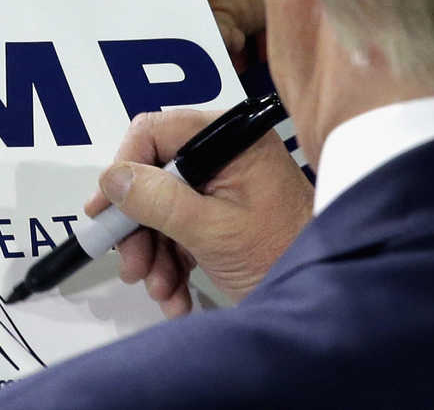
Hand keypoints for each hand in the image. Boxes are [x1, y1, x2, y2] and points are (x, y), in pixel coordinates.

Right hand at [85, 108, 312, 317]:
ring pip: (160, 209)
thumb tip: (112, 178)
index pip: (154, 133)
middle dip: (138, 226)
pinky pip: (178, 230)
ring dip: (152, 253)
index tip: (105, 210)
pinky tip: (173, 294)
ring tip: (161, 289)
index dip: (123, 169)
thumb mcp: (212, 230)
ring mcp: (221, 187)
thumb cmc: (283, 255)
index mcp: (229, 140)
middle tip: (131, 265)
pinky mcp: (220, 216)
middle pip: (152, 176)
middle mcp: (223, 155)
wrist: (329, 301)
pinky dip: (169, 263)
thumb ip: (159, 200)